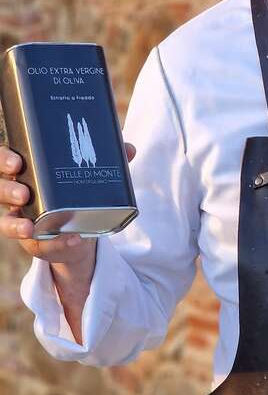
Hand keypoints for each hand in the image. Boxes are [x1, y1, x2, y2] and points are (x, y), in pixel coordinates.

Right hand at [0, 142, 136, 266]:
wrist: (78, 232)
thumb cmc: (77, 194)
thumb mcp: (91, 176)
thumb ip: (108, 161)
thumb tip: (129, 148)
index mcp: (28, 171)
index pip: (6, 160)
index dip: (5, 159)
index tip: (17, 161)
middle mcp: (18, 194)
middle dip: (6, 190)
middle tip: (23, 193)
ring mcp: (22, 220)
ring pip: (5, 222)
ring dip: (14, 225)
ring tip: (28, 228)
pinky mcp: (34, 243)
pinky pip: (36, 246)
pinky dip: (55, 244)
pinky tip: (72, 240)